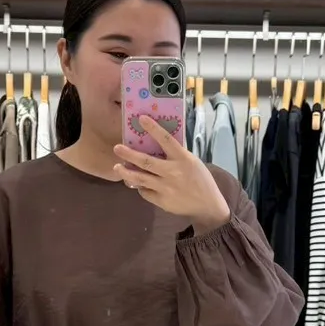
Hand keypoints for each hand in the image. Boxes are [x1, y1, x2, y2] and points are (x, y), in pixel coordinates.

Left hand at [113, 117, 230, 232]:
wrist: (208, 206)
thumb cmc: (201, 181)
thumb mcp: (193, 163)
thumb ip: (176, 155)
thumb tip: (158, 145)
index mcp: (183, 159)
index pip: (166, 140)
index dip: (153, 128)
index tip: (141, 119)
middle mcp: (172, 172)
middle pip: (146, 161)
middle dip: (129, 154)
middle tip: (117, 148)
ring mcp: (166, 188)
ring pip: (140, 179)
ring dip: (126, 173)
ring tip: (117, 167)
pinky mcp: (162, 201)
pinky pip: (145, 192)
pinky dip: (140, 186)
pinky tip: (136, 183)